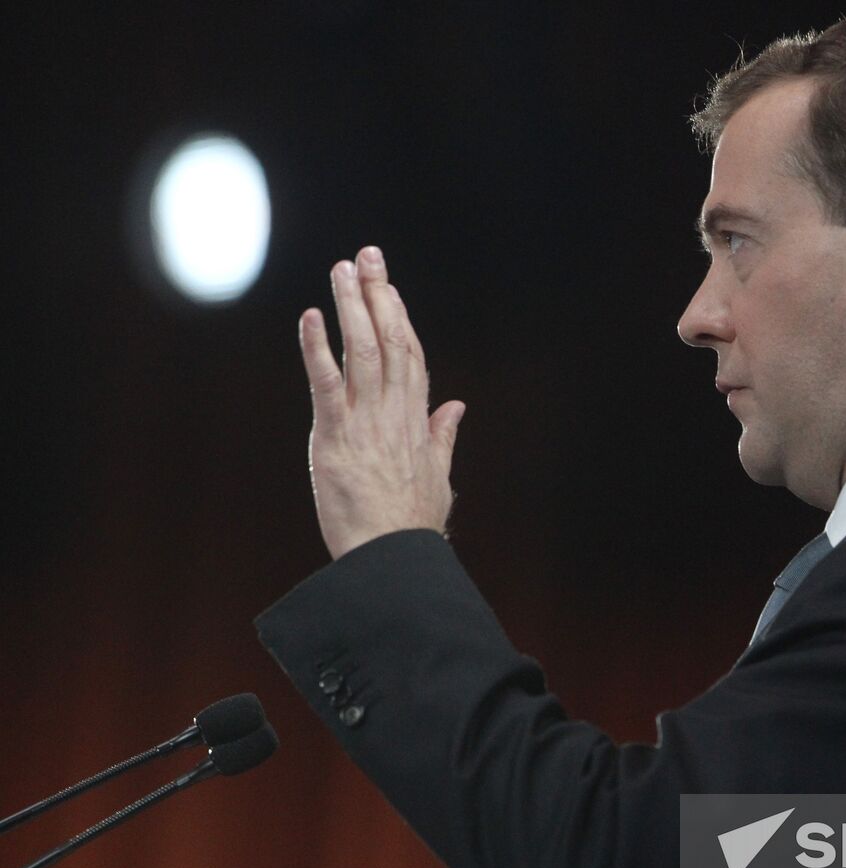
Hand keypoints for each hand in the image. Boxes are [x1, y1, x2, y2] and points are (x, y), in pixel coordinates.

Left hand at [298, 245, 464, 559]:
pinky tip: (312, 316)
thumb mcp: (438, 477)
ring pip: (363, 352)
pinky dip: (318, 348)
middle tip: (368, 255)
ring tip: (343, 269)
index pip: (412, 357)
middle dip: (379, 296)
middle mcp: (395, 414)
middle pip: (390, 342)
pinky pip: (326, 384)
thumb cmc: (411, 526)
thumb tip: (457, 408)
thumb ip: (443, 436)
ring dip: (352, 307)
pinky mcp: (335, 437)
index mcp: (416, 422)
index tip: (391, 288)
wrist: (392, 559)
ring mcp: (366, 423)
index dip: (401, 318)